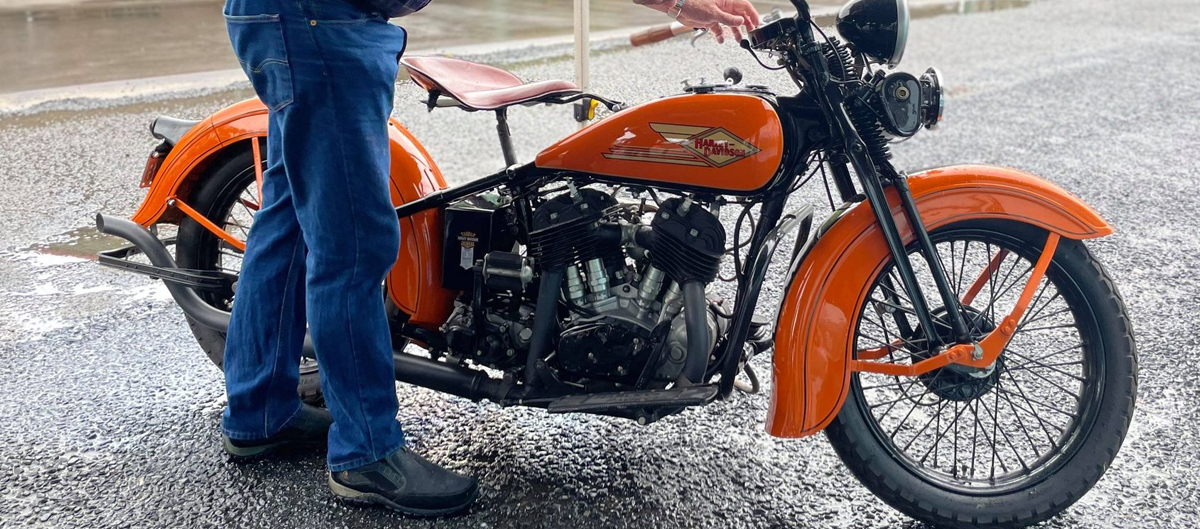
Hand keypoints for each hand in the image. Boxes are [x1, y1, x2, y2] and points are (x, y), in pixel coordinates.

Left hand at [640, 0, 761, 43]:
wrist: (679, 7)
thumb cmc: (694, 4)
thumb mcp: (714, 13)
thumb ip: (729, 19)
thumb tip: (740, 22)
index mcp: (727, 1)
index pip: (745, 7)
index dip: (752, 15)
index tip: (757, 24)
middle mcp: (724, 7)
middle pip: (739, 16)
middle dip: (745, 25)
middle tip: (750, 33)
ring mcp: (717, 14)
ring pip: (730, 23)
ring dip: (734, 32)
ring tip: (739, 40)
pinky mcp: (710, 20)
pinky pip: (719, 28)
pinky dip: (720, 34)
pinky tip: (721, 39)